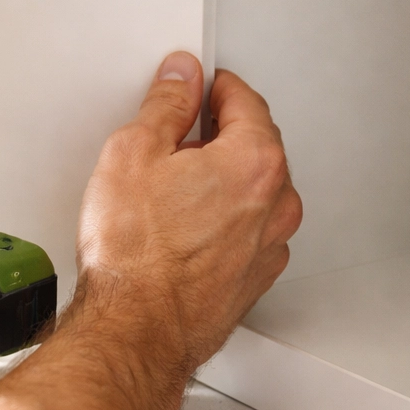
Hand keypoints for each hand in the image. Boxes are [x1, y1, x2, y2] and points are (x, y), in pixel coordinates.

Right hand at [0, 53, 299, 409]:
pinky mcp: (255, 278)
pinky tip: (178, 231)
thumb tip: (181, 78)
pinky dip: (220, 222)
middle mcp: (276, 203)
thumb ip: (166, 104)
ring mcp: (270, 245)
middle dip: (215, 135)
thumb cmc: (134, 255)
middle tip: (169, 142)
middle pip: (254, 145)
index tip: (193, 86)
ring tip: (167, 194)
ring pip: (251, 191)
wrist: (134, 331)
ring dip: (219, 182)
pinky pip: (245, 231)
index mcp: (255, 160)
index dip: (211, 87)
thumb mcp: (133, 152)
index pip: (244, 100)